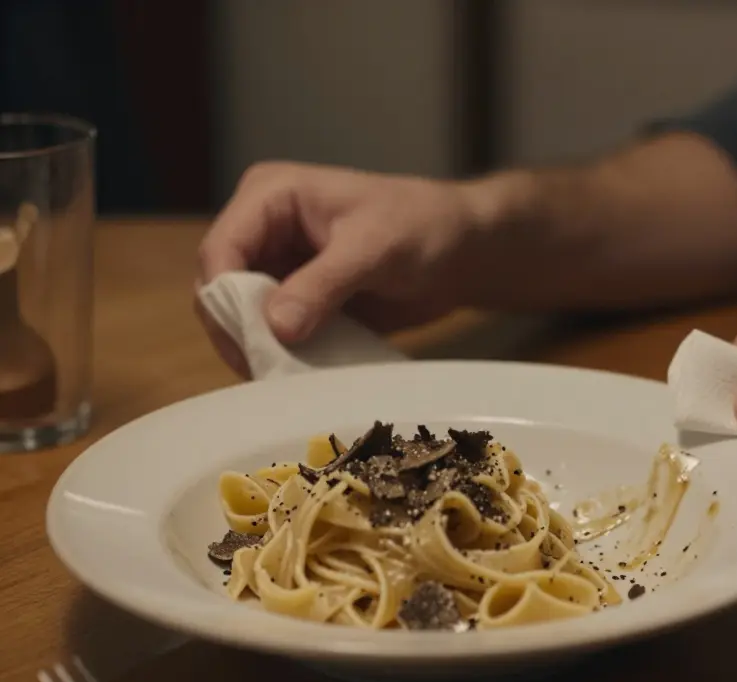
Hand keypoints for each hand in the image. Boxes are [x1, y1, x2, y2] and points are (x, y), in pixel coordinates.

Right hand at [196, 162, 489, 373]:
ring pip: (241, 317)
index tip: (252, 340)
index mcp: (270, 196)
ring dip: (259, 348)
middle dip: (239, 329)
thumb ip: (323, 284)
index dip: (226, 297)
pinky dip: (282, 354)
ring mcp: (278, 267)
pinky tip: (299, 374)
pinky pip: (273, 334)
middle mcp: (263, 230)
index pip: (220, 250)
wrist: (463, 249)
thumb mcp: (374, 248)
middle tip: (267, 369)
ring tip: (285, 376)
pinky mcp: (297, 300)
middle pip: (220, 289)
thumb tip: (275, 327)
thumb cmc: (423, 226)